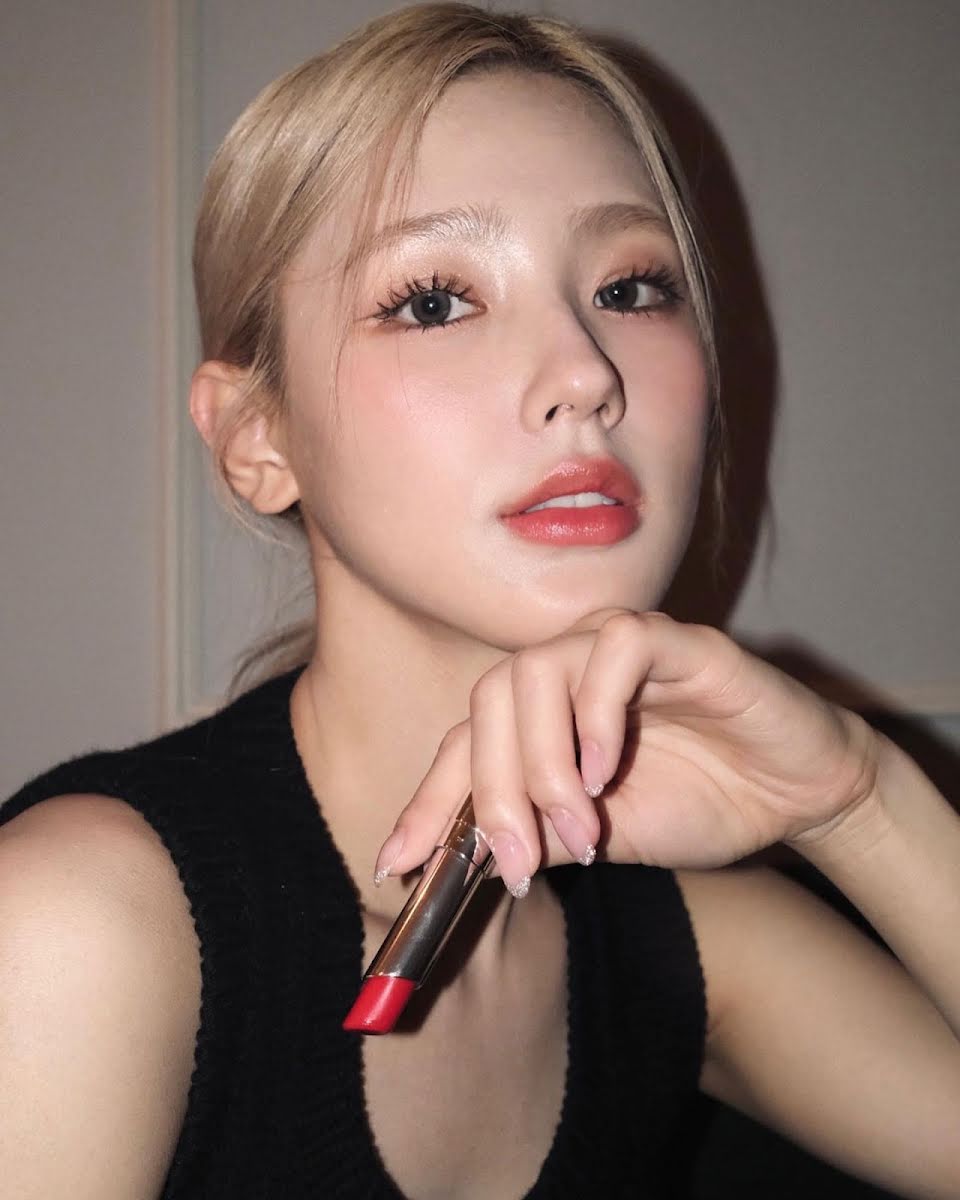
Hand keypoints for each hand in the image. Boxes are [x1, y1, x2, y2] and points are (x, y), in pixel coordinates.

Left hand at [374, 610, 881, 895]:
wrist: (796, 794)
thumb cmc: (700, 803)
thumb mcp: (599, 838)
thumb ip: (537, 836)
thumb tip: (463, 860)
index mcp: (543, 713)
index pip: (465, 742)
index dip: (428, 801)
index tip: (396, 863)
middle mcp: (569, 668)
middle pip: (488, 701)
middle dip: (491, 791)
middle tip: (517, 862)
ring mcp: (617, 646)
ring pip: (535, 670)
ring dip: (543, 764)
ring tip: (581, 827)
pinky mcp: (676, 639)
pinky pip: (616, 649)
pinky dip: (598, 714)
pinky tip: (608, 772)